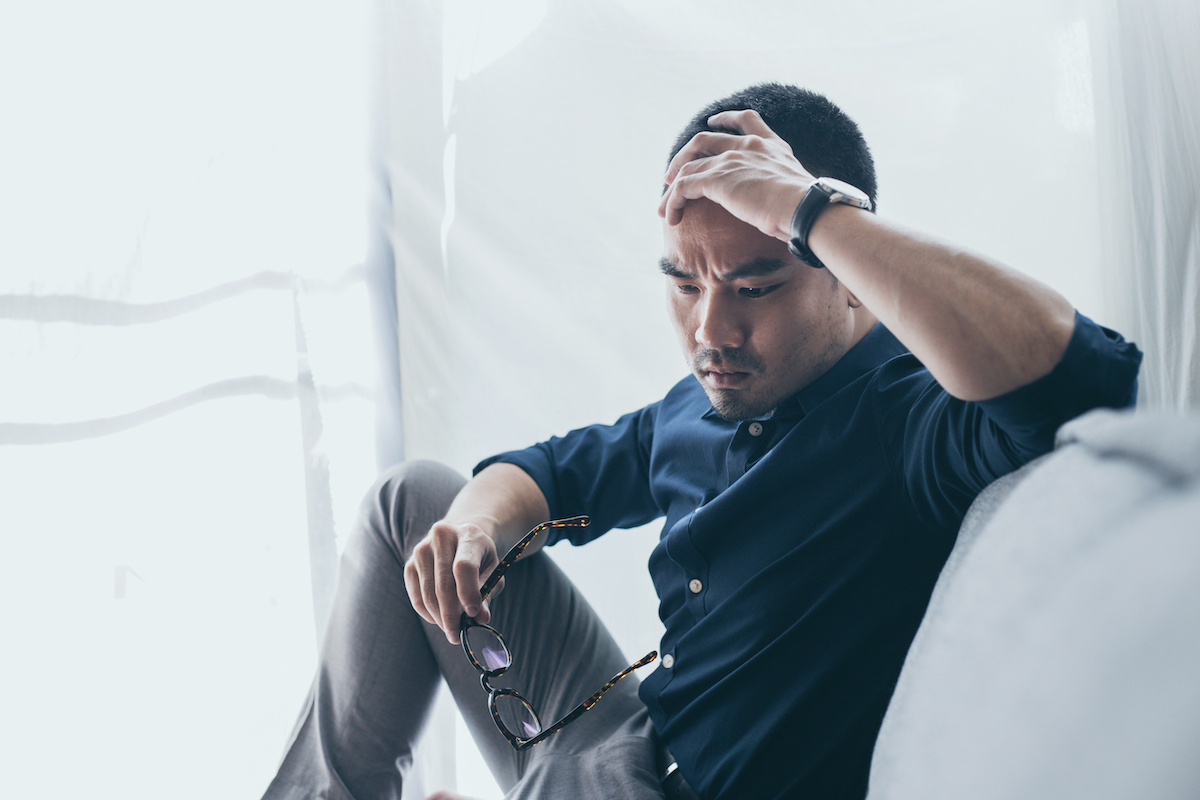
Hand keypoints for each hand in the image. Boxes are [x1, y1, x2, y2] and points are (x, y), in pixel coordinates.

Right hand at [404, 520, 503, 643]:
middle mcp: (441, 537)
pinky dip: (428, 614)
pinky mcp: (410, 564)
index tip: (473, 614)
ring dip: (440, 619)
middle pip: (443, 585)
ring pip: (428, 595)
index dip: (468, 594)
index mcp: (468, 535)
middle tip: (458, 635)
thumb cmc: (480, 557)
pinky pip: (417, 597)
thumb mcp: (492, 570)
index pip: (464, 567)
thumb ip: (487, 593)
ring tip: (452, 629)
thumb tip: (481, 619)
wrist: (459, 537)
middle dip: (452, 616)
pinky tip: (440, 618)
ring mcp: (422, 550)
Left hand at [659, 109, 813, 240]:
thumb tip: (784, 208)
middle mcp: (749, 146)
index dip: (725, 119)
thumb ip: (783, 189)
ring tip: (665, 208)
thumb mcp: (797, 189)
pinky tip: (671, 217)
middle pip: (704, 139)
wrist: (805, 208)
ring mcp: (731, 160)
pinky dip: (672, 201)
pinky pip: (682, 187)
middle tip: (672, 174)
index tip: (712, 121)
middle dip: (684, 156)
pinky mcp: (716, 179)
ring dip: (672, 187)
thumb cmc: (807, 208)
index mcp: (771, 145)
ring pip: (688, 166)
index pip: (746, 119)